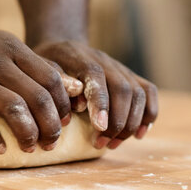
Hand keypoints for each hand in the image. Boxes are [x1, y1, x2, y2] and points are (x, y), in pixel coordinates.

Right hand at [0, 31, 82, 153]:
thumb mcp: (6, 50)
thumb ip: (37, 67)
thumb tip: (75, 88)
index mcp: (12, 49)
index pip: (49, 79)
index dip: (62, 104)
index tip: (63, 122)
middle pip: (36, 96)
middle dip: (50, 125)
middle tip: (50, 143)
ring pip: (13, 109)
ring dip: (27, 133)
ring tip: (29, 147)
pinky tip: (0, 148)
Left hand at [33, 40, 157, 149]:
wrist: (62, 45)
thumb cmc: (47, 64)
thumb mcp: (42, 69)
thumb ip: (58, 84)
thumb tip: (79, 104)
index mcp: (79, 57)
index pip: (96, 76)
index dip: (100, 102)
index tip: (99, 127)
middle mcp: (104, 60)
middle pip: (122, 88)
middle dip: (116, 121)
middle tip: (101, 143)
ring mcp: (120, 67)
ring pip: (138, 93)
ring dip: (130, 123)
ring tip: (112, 143)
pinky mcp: (130, 75)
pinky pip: (149, 92)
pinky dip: (148, 114)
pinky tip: (138, 134)